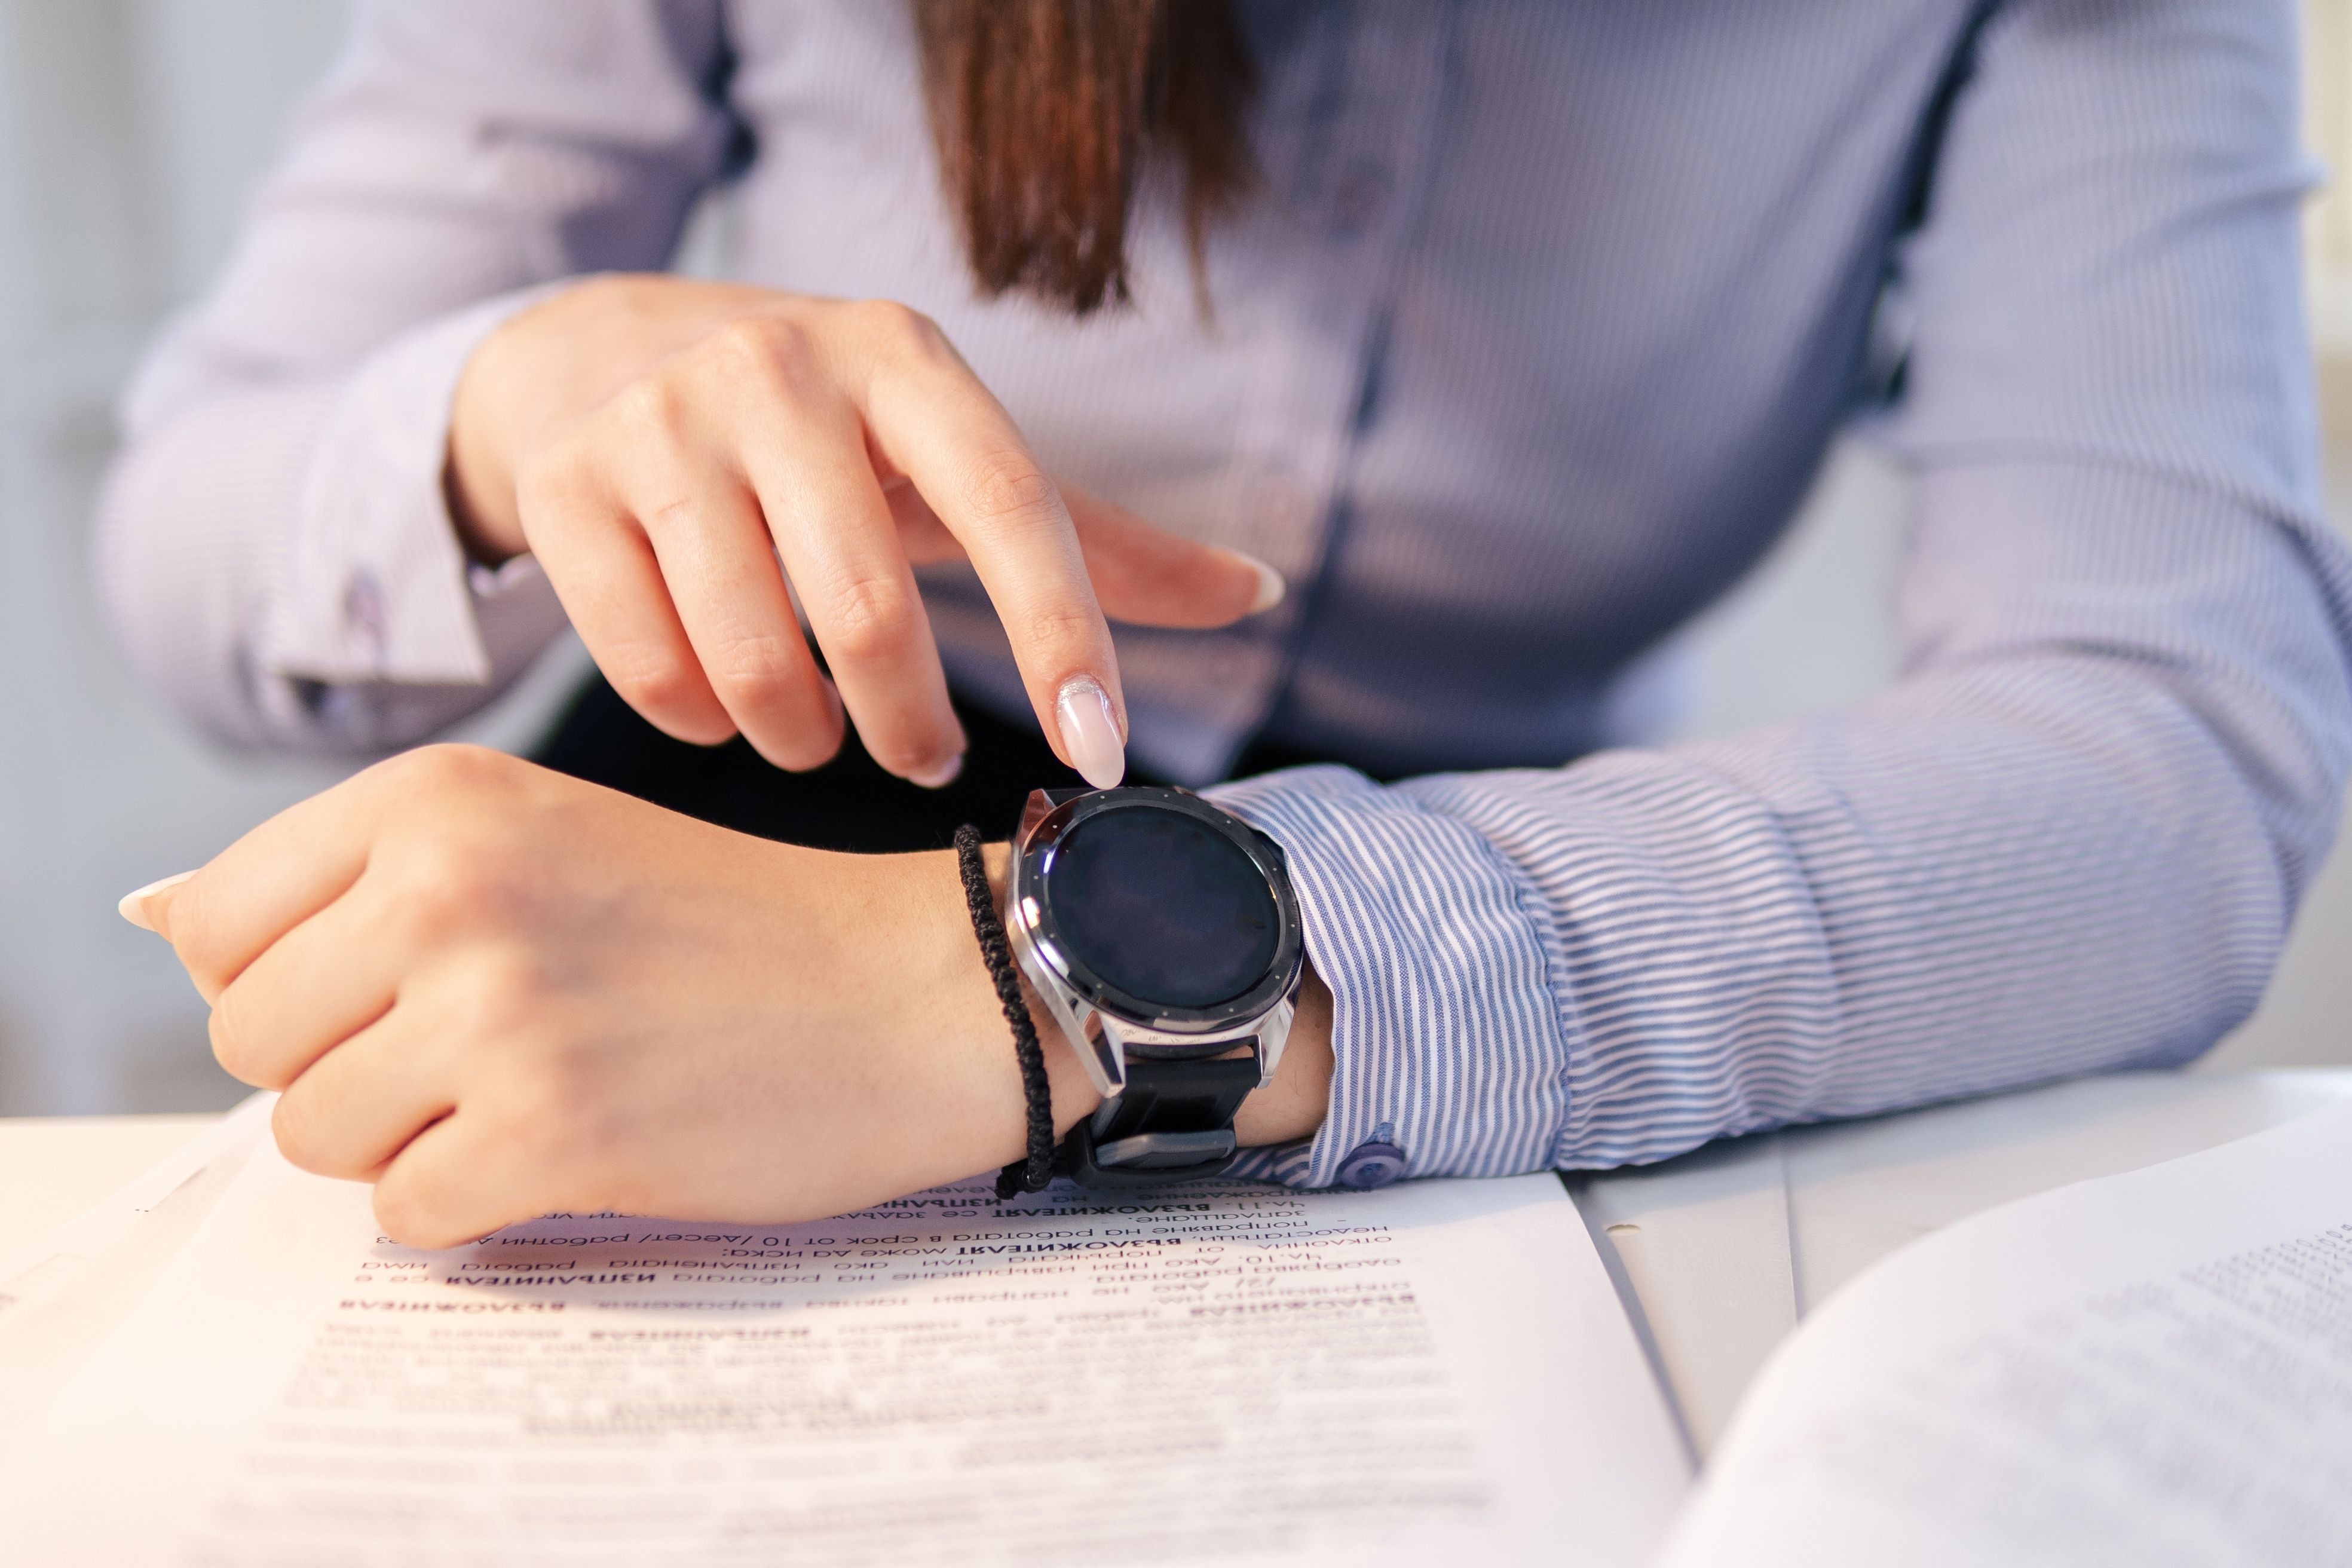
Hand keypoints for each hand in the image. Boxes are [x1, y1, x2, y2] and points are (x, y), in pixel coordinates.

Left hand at [123, 747, 1332, 1247]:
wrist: (908, 990)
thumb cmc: (732, 926)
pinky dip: (475, 1203)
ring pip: (314, 1135)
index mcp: (436, 799)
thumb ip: (373, 879)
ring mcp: (499, 1008)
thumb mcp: (542, 835)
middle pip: (251, 1038)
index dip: (282, 982)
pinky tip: (571, 1146)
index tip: (378, 993)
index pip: (214, 923)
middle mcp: (449, 887)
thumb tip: (183, 936)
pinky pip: (407, 1212)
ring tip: (531, 1093)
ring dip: (407, 1140)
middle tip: (475, 1054)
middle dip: (343, 1068)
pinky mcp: (553, 1127)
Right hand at [448, 275, 1284, 788]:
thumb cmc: (820, 431)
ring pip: (755, 659)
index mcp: (903, 357)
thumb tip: (1261, 591)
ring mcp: (657, 425)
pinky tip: (724, 709)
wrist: (590, 355)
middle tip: (925, 761)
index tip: (1098, 755)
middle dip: (913, 727)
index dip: (1066, 638)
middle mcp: (778, 370)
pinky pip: (651, 670)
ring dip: (805, 739)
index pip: (1015, 507)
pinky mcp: (564, 489)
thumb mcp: (952, 456)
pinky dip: (702, 724)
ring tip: (822, 736)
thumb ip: (1100, 537)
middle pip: (871, 611)